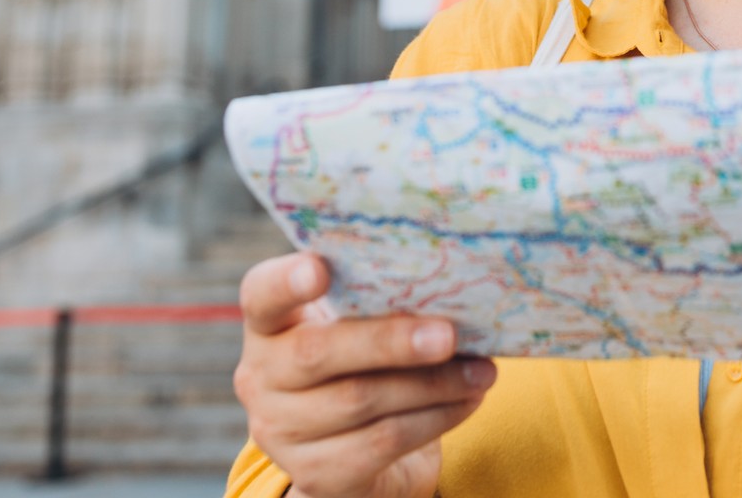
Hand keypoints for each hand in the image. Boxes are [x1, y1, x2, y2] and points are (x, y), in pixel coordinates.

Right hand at [233, 252, 495, 497]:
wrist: (353, 454)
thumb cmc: (364, 364)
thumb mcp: (360, 326)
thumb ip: (380, 303)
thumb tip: (452, 283)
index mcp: (269, 324)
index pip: (261, 294)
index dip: (287, 281)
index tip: (320, 269)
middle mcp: (260, 377)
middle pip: (317, 352)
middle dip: (390, 341)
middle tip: (449, 333)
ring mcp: (280, 430)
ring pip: (360, 400)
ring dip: (433, 384)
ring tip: (482, 371)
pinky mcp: (315, 473)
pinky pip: (382, 441)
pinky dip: (435, 418)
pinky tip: (468, 401)